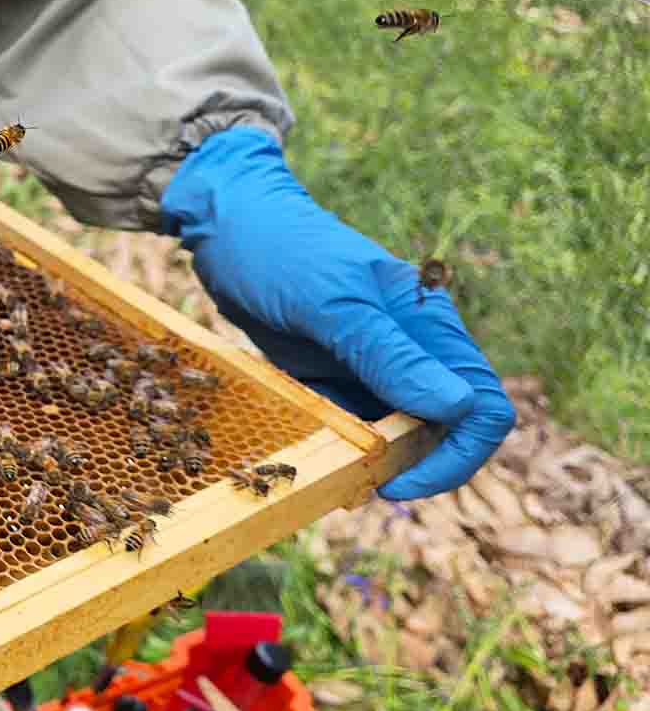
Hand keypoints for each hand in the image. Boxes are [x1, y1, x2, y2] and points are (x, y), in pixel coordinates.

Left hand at [160, 126, 513, 499]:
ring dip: (377, 460)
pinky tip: (313, 449)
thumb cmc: (280, 252)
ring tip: (330, 473)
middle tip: (359, 484)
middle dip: (415, 464)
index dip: (455, 455)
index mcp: (430, 326)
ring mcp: (377, 361)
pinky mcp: (341, 370)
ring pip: (402, 430)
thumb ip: (389, 356)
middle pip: (447, 426)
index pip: (480, 406)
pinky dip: (344, 443)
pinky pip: (360, 421)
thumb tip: (456, 407)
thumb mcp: (331, 305)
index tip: (399, 482)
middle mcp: (415, 347)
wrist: (229, 226)